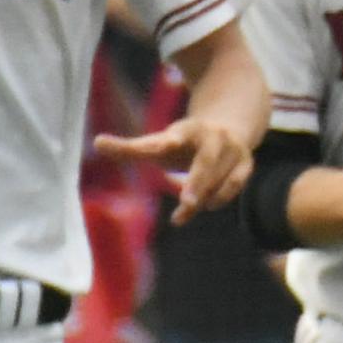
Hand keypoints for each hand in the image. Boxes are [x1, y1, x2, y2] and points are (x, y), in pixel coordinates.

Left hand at [93, 108, 258, 220]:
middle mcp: (215, 137)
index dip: (177, 136)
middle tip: (186, 202)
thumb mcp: (157, 143)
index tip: (169, 142)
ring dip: (202, 198)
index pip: (183, 131)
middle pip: (206, 161)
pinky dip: (218, 199)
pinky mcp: (246, 165)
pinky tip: (203, 207)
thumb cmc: (182, 142)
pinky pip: (234, 186)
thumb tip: (96, 142)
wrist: (226, 130)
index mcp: (189, 128)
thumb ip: (129, 148)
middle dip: (198, 182)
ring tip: (181, 213)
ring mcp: (234, 150)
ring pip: (220, 179)